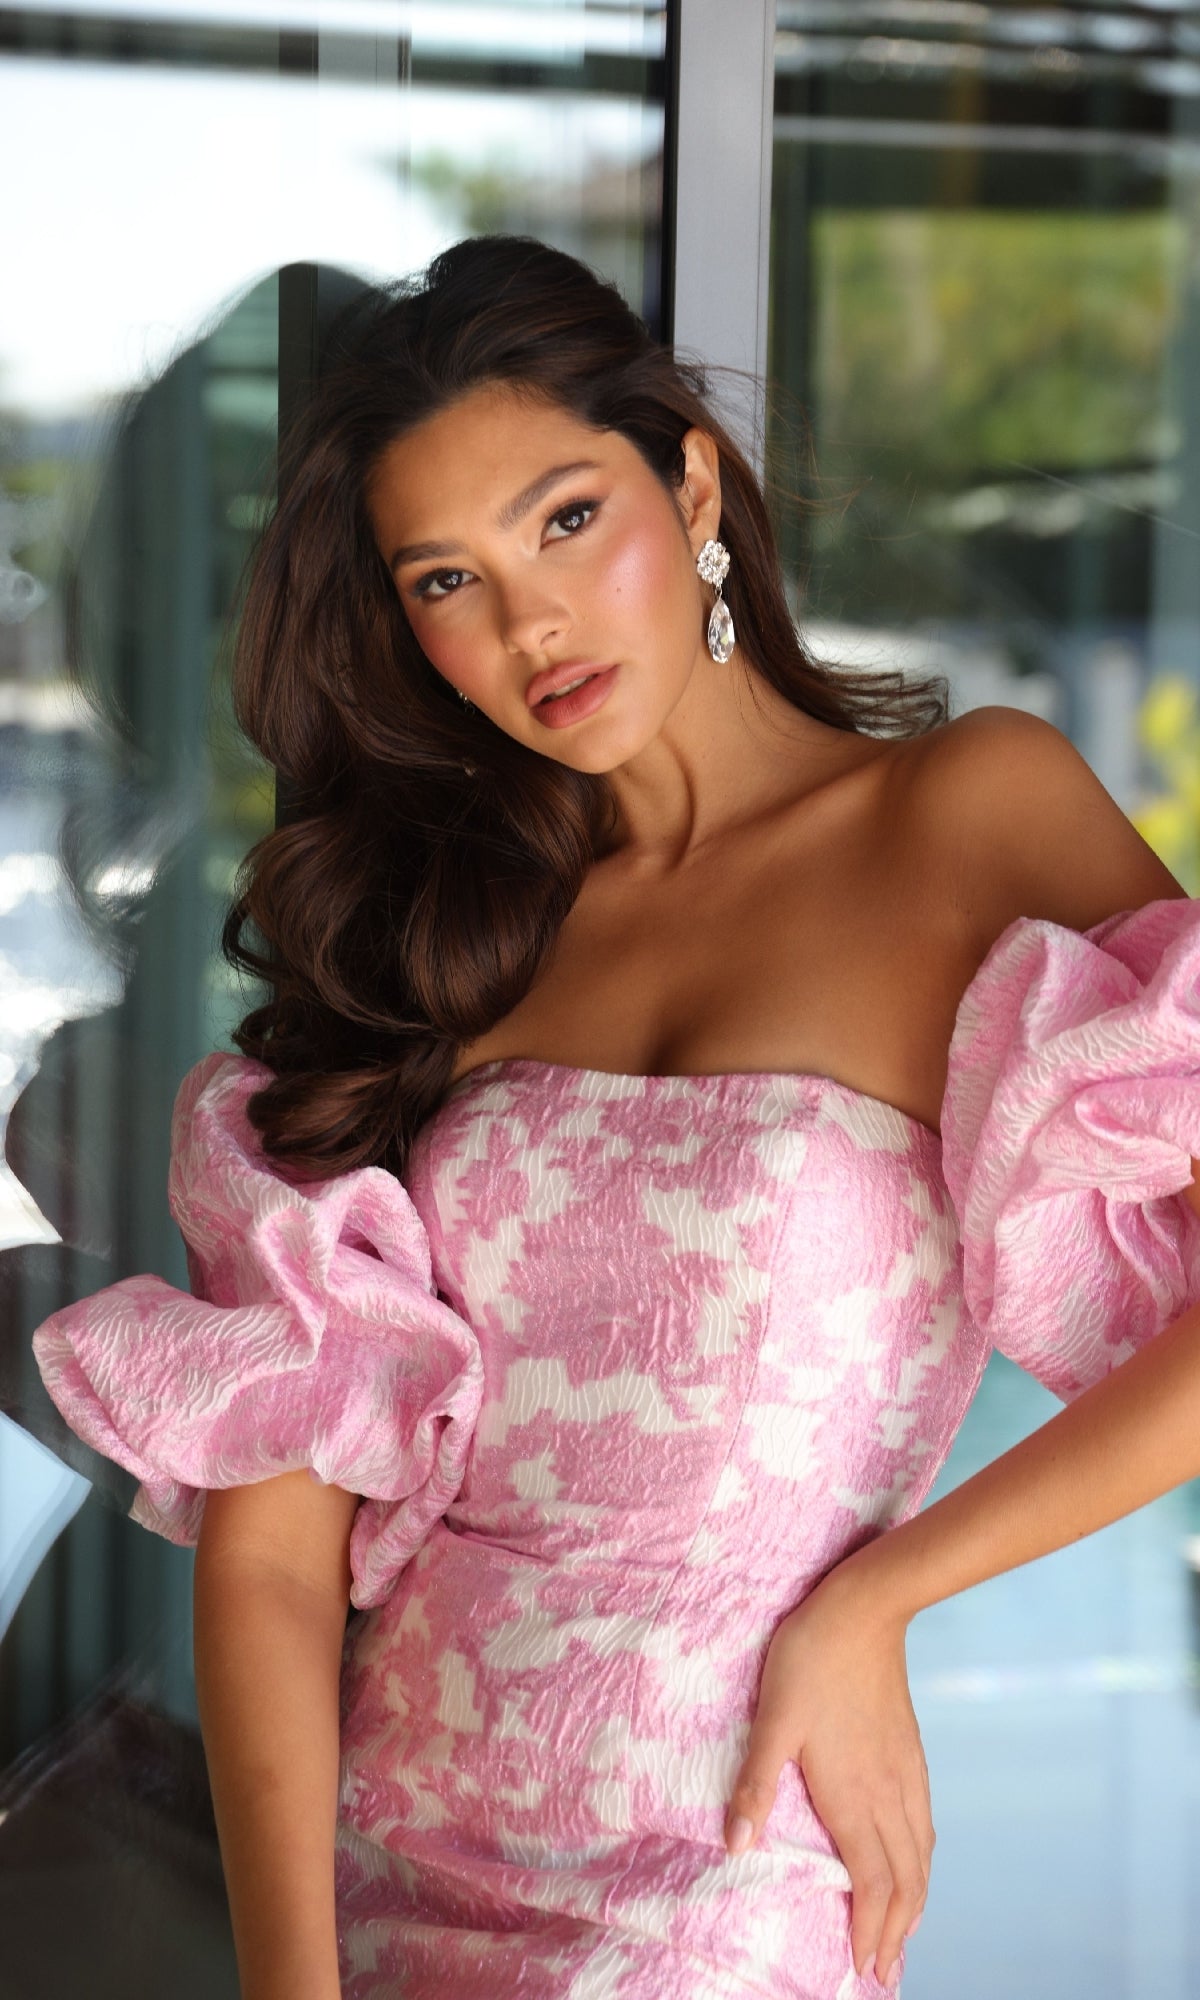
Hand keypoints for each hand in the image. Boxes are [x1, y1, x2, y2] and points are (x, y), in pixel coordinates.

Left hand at [724, 1565, 932, 1987]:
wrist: (865, 1607)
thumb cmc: (811, 1656)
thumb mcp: (772, 1717)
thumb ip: (756, 1784)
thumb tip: (736, 1846)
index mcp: (853, 1793)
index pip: (872, 1882)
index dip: (871, 1929)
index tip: (866, 1969)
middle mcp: (887, 1792)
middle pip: (903, 1880)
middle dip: (895, 1931)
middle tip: (885, 1972)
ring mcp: (904, 1770)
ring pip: (919, 1854)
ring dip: (913, 1901)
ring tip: (905, 1934)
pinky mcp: (910, 1749)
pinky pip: (924, 1822)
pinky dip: (922, 1860)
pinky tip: (917, 1860)